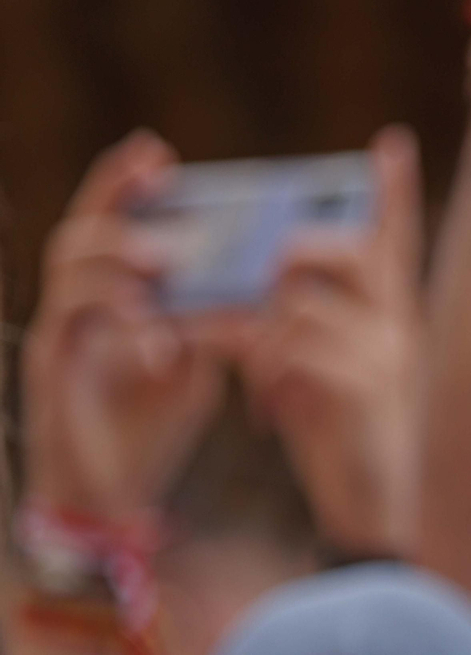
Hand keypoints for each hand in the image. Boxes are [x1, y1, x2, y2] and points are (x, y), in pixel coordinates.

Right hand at [23, 132, 223, 518]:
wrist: (112, 501)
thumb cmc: (147, 434)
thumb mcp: (192, 372)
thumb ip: (203, 330)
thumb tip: (234, 294)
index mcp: (108, 303)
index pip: (110, 229)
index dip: (126, 188)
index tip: (159, 153)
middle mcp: (74, 311)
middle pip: (80, 232)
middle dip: (115, 196)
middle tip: (155, 170)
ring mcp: (59, 338)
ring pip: (69, 268)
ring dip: (119, 253)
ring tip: (166, 256)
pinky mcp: (52, 372)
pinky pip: (72, 323)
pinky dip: (111, 311)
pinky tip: (147, 316)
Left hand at [212, 127, 424, 554]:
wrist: (378, 512)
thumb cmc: (346, 444)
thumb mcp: (329, 380)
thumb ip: (305, 333)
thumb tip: (253, 297)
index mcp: (393, 320)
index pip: (396, 244)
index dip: (394, 194)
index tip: (392, 144)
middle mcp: (395, 327)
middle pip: (333, 254)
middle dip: (283, 260)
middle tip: (252, 291)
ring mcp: (383, 352)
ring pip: (294, 306)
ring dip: (254, 342)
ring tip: (253, 385)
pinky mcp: (361, 385)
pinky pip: (289, 350)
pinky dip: (263, 378)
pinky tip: (267, 416)